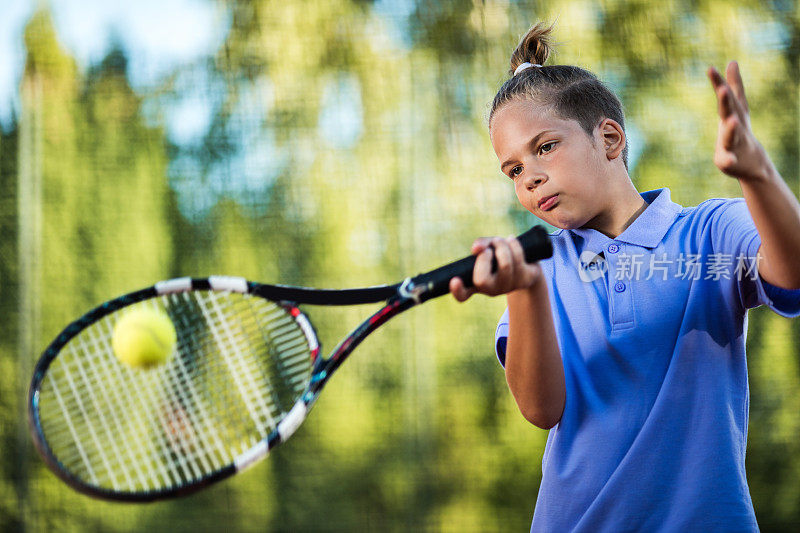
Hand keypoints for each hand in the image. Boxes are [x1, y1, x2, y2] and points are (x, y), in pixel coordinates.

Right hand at [449, 236, 542, 301]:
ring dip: (500, 245)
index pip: (463, 295)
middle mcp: (491, 290)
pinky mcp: (524, 280)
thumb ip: (480, 245)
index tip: (454, 280)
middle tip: (487, 250)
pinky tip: (511, 240)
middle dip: (483, 258)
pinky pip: (518, 260)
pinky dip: (513, 245)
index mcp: (477, 284)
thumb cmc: (500, 255)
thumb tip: (476, 249)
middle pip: (482, 280)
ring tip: (499, 240)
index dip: (457, 290)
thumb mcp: (488, 248)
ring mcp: (508, 287)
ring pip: (504, 265)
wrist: (527, 262)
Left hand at [707, 61, 772, 182]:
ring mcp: (734, 143)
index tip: (710, 68)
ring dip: (731, 128)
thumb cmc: (739, 132)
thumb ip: (734, 86)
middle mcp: (735, 126)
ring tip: (732, 120)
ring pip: (731, 135)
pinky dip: (729, 160)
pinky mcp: (729, 160)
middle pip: (730, 111)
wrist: (752, 163)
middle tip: (723, 88)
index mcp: (733, 113)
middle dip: (726, 100)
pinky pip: (728, 160)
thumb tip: (732, 61)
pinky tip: (729, 160)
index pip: (727, 95)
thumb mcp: (735, 109)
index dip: (719, 82)